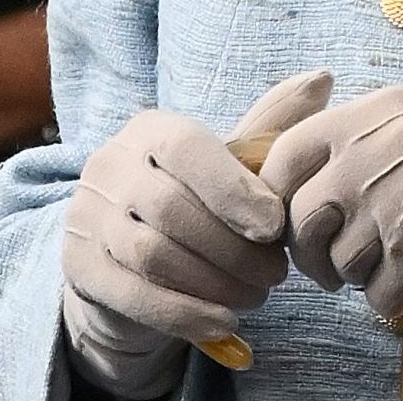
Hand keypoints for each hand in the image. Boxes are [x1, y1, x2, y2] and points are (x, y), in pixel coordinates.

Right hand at [60, 71, 332, 397]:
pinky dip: (184, 314)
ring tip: (257, 296)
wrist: (128, 254)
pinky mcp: (79, 268)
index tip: (274, 226)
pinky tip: (223, 322)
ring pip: (152, 254)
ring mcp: (86, 219)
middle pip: (171, 209)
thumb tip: (322, 79)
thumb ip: (271, 126)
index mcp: (149, 130)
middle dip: (233, 248)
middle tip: (276, 273)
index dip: (233, 189)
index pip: (186, 149)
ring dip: (214, 283)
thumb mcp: (229, 162)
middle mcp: (109, 166)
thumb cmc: (194, 198)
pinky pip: (133, 296)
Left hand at [261, 85, 402, 333]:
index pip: (285, 152)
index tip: (295, 227)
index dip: (277, 200)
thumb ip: (359, 143)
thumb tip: (284, 183)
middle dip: (310, 254)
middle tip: (334, 268)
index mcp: (381, 108)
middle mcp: (389, 139)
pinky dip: (391, 300)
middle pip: (301, 214)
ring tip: (391, 267)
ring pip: (339, 259)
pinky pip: (380, 291)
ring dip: (357, 278)